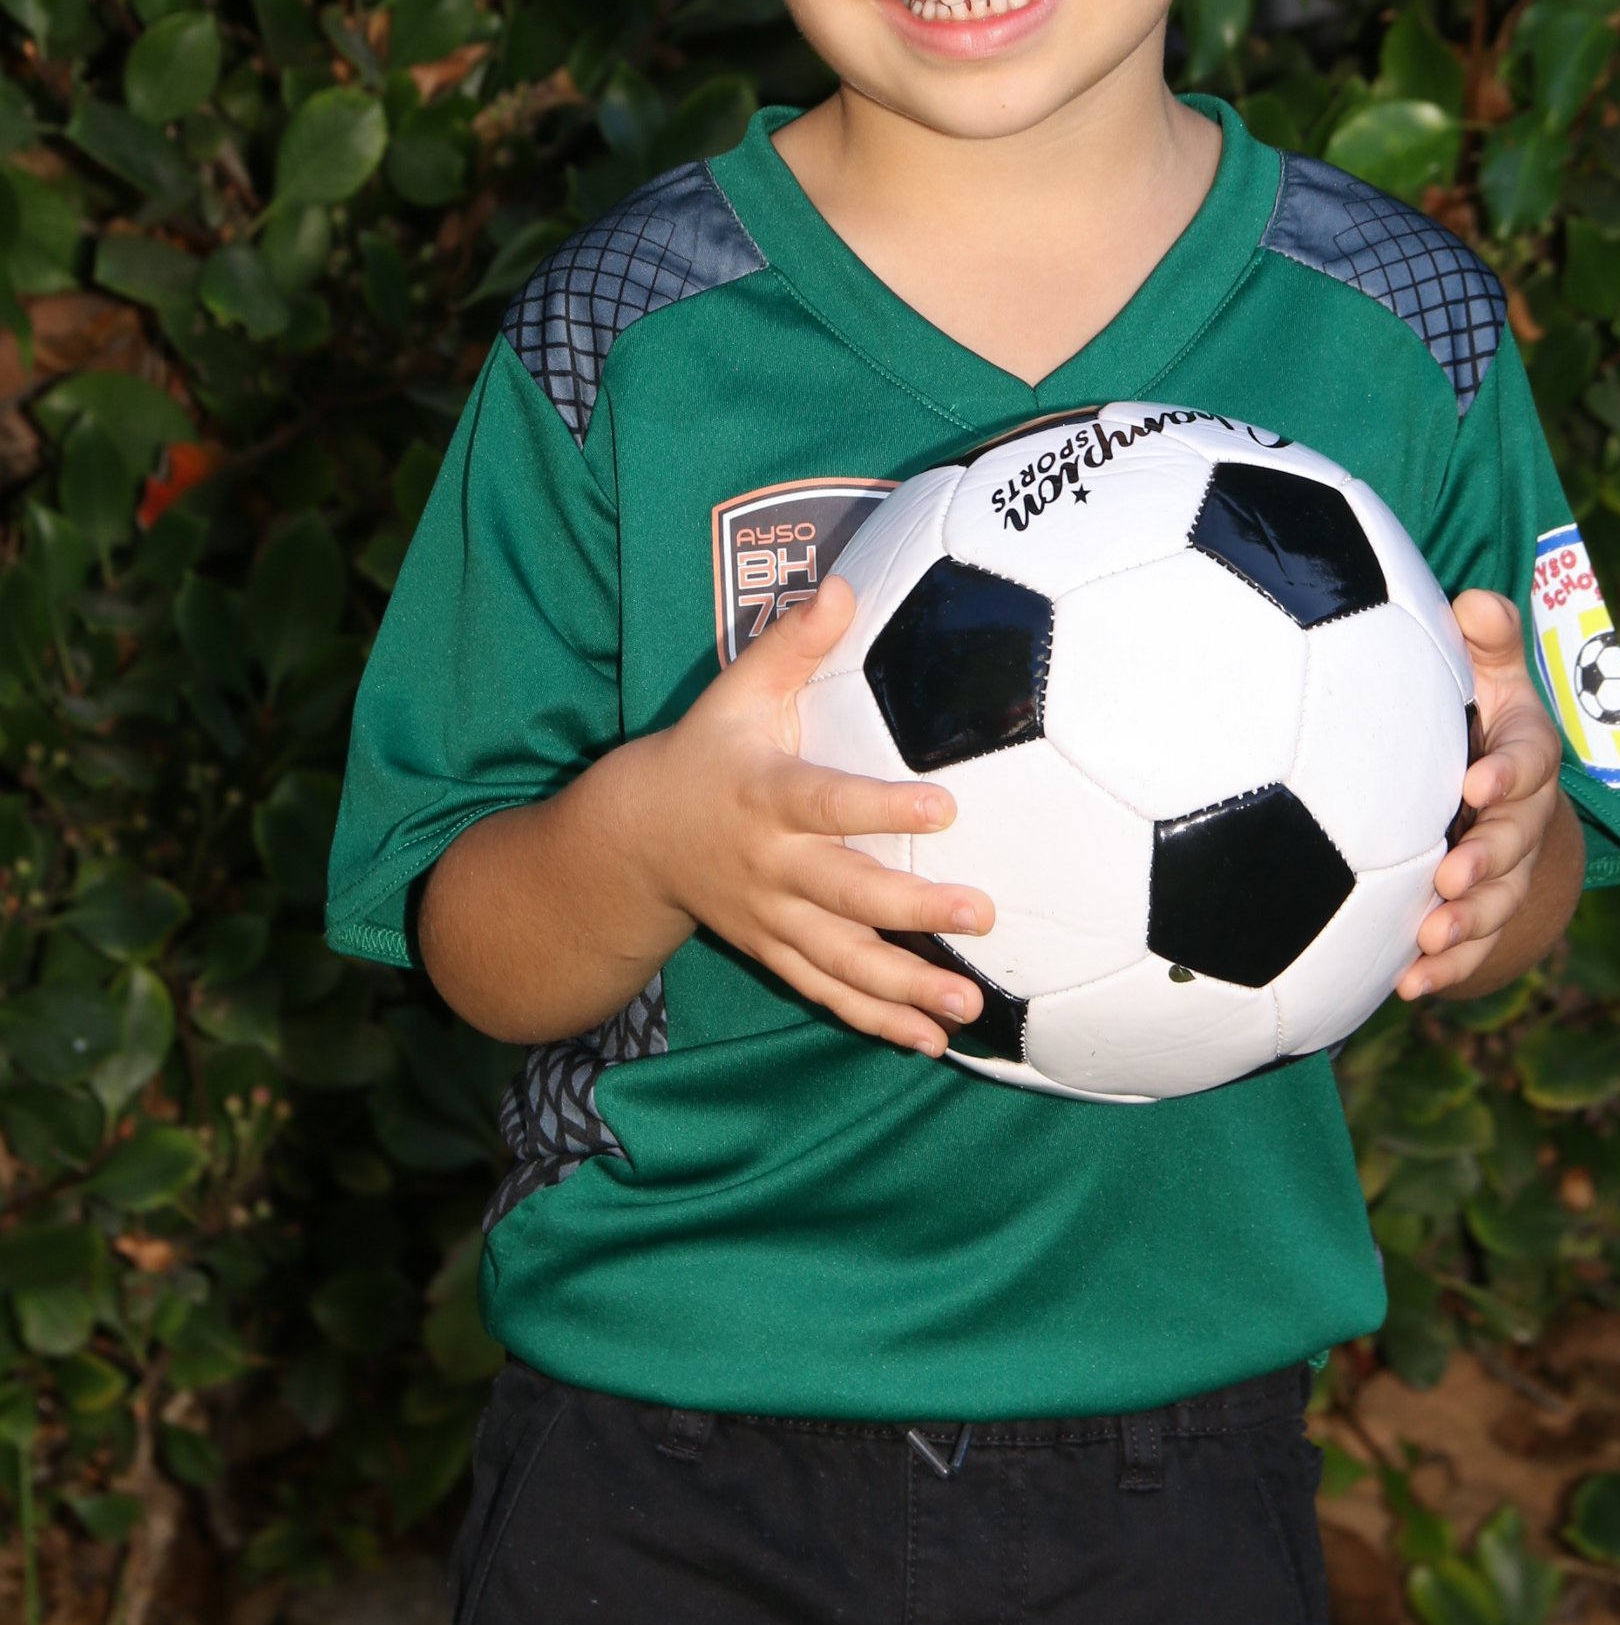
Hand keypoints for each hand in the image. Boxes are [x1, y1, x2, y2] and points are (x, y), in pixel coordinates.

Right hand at [605, 575, 993, 1055]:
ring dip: (904, 987)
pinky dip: (874, 1020)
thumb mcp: (736, 690)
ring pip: (840, 959)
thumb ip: (793, 642)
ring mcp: (771, 917)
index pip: (827, 801)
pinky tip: (930, 1041)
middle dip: (913, 908)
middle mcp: (769, 864)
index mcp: (765, 793)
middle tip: (982, 913)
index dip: (882, 805)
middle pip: (845, 892)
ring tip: (967, 1005)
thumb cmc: (706, 750)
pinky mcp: (775, 950)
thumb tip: (843, 583)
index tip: (946, 805)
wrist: (633, 838)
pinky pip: (826, 992)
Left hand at [1395, 588, 1575, 1003]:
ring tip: (1428, 942)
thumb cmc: (1479, 710)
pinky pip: (1475, 949)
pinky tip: (1409, 986)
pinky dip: (1447, 970)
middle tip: (1451, 874)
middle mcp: (1528, 817)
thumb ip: (1486, 634)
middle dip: (1488, 863)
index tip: (1474, 785)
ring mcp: (1510, 871)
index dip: (1508, 775)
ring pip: (1499, 905)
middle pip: (1518, 844)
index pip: (1530, 761)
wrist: (1493, 785)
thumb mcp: (1488, 666)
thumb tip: (1472, 600)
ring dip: (1467, 927)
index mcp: (1529, 753)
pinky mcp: (1485, 913)